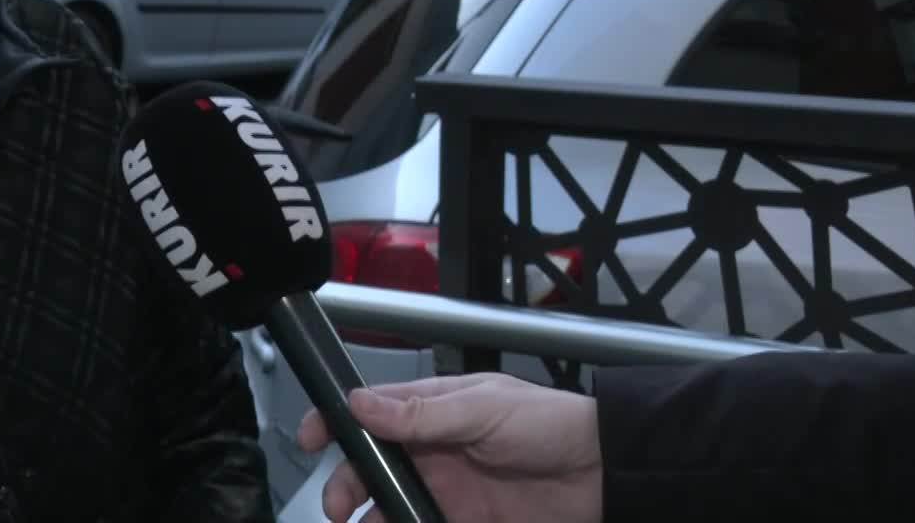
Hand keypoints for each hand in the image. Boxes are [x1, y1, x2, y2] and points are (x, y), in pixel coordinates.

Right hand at [296, 372, 602, 522]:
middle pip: (369, 467)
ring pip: (388, 507)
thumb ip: (422, 414)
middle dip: (344, 485)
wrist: (606, 476)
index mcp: (431, 411)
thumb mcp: (484, 409)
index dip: (334, 422)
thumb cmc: (550, 425)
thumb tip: (359, 404)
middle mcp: (431, 451)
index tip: (308, 440)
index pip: (369, 412)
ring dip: (367, 519)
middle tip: (337, 506)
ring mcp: (445, 492)